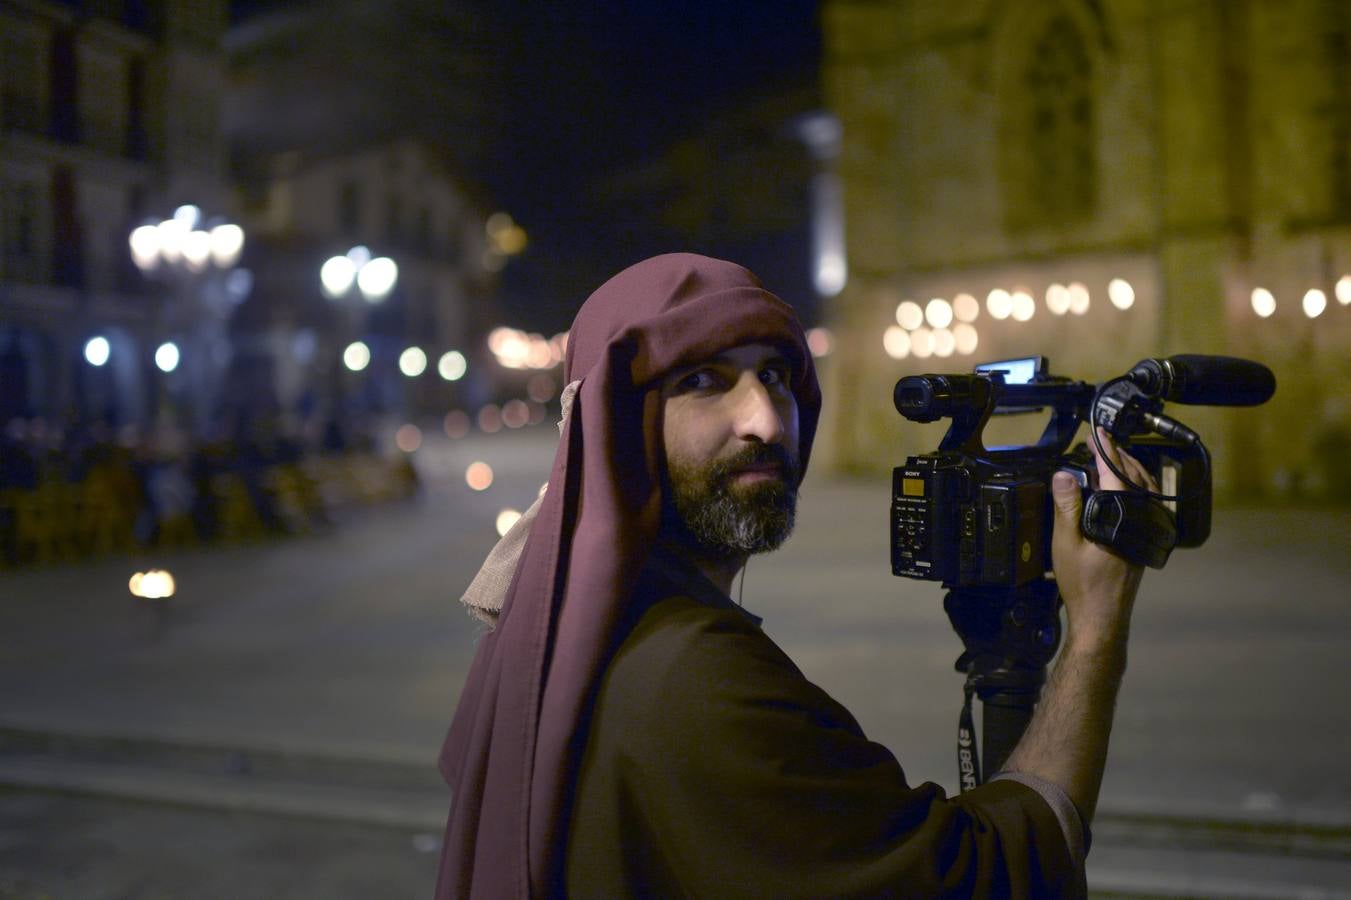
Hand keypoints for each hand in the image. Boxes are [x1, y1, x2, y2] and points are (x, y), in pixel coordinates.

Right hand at [1050, 428, 1157, 650]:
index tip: (1097, 433)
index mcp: (1122, 517)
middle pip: (1135, 477)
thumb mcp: (1066, 544)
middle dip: (1118, 456)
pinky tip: (1121, 490)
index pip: (1115, 473)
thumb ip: (1067, 506)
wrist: (1103, 617)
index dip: (1105, 450)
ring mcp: (1147, 530)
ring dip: (1128, 470)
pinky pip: (1144, 502)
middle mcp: (1141, 521)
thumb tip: (1064, 475)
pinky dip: (1134, 487)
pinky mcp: (1146, 539)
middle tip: (1101, 442)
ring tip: (1111, 459)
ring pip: (1144, 490)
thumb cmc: (1083, 585)